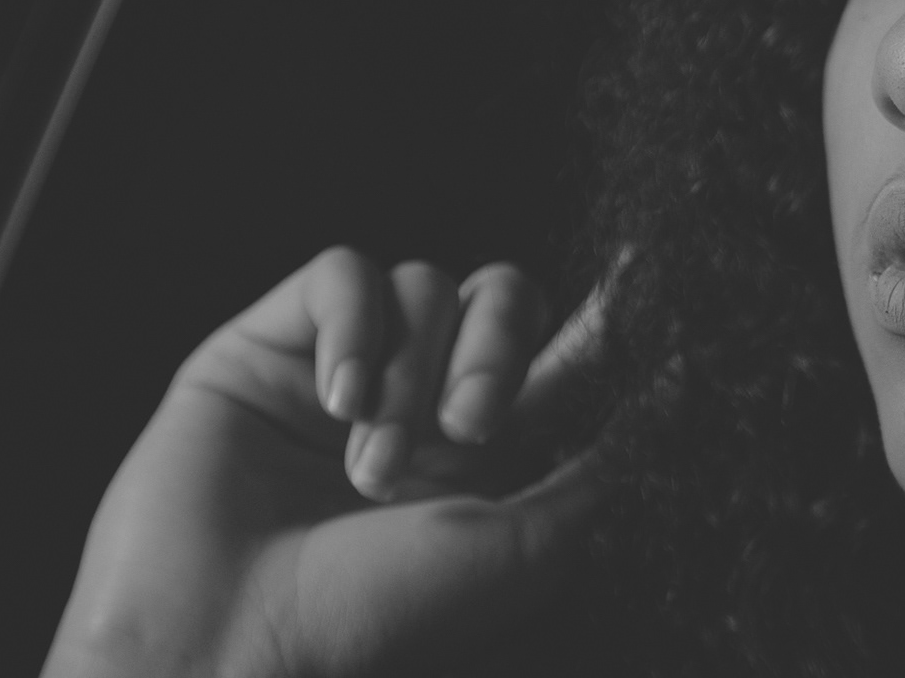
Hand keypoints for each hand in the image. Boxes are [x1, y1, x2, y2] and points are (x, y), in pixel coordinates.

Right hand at [42, 247, 609, 677]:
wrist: (225, 639)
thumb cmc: (376, 612)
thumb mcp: (524, 544)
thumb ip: (602, 464)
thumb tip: (679, 384)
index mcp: (487, 449)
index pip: (557, 352)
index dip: (605, 309)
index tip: (652, 264)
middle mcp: (420, 401)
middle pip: (501, 298)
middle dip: (496, 352)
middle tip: (469, 431)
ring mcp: (344, 369)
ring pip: (423, 286)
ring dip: (408, 377)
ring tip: (369, 466)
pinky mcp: (267, 346)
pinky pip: (341, 274)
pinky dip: (351, 326)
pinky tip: (335, 398)